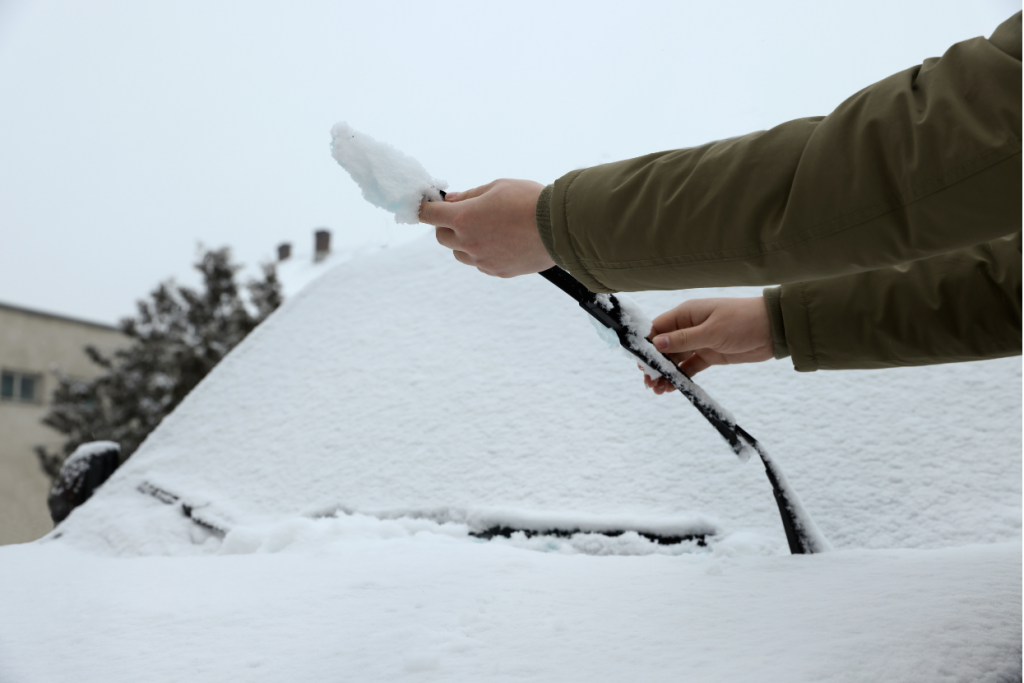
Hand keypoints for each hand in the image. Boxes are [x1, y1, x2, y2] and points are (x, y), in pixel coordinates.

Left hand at [419, 179, 553, 277]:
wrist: (560, 228)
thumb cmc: (529, 201)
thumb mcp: (497, 187)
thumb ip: (470, 195)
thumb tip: (452, 200)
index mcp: (464, 218)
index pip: (429, 214)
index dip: (424, 207)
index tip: (424, 205)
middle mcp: (469, 243)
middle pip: (441, 236)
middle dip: (446, 224)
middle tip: (462, 214)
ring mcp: (483, 261)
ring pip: (460, 253)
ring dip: (464, 241)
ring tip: (487, 229)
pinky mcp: (498, 272)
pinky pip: (480, 263)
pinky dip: (483, 253)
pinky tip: (501, 241)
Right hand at [643, 297, 773, 391]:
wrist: (774, 329)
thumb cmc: (742, 321)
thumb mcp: (711, 331)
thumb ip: (683, 340)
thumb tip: (655, 344)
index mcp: (686, 314)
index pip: (658, 328)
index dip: (647, 345)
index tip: (641, 363)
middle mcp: (689, 327)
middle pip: (664, 346)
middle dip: (655, 363)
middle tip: (648, 382)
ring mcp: (699, 341)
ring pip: (675, 359)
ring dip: (666, 373)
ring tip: (658, 390)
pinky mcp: (710, 355)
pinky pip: (690, 367)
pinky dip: (681, 376)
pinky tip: (672, 387)